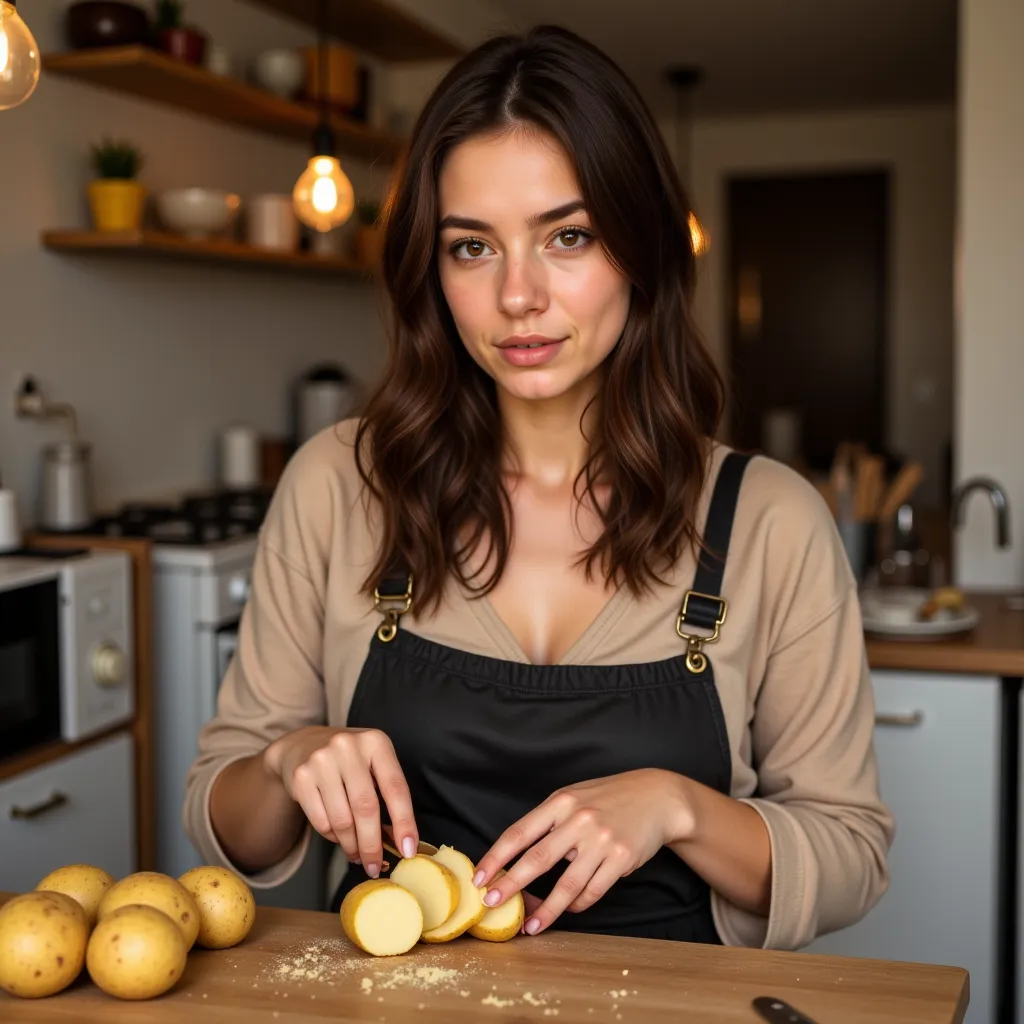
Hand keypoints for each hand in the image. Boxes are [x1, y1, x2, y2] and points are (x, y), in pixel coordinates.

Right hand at [263, 726, 417, 877]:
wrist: (301, 745)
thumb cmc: (348, 760)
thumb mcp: (372, 763)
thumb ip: (386, 794)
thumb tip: (399, 841)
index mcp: (375, 742)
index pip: (395, 788)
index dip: (404, 822)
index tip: (408, 850)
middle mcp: (348, 747)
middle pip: (366, 808)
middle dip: (372, 844)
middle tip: (375, 866)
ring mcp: (322, 761)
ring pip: (342, 820)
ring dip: (351, 845)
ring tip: (356, 854)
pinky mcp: (301, 777)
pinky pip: (321, 822)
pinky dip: (332, 837)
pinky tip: (337, 835)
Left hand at [473, 769, 691, 934]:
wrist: (657, 797)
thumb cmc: (608, 798)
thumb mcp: (574, 796)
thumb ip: (549, 821)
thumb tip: (517, 857)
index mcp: (560, 802)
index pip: (519, 832)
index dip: (496, 857)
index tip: (479, 877)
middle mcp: (579, 820)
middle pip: (537, 858)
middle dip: (510, 884)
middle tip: (490, 903)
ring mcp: (601, 840)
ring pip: (567, 883)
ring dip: (546, 909)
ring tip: (530, 926)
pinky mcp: (621, 858)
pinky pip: (593, 890)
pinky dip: (578, 904)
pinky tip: (568, 910)